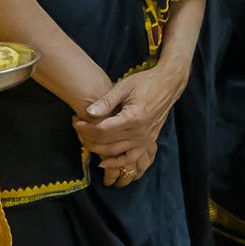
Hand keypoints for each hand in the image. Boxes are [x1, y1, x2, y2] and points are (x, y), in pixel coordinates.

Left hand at [75, 58, 185, 184]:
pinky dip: (117, 163)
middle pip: (107, 142)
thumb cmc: (145, 82)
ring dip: (98, 149)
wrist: (168, 84)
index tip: (76, 121)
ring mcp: (145, 139)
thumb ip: (106, 101)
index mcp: (133, 118)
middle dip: (88, 137)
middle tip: (77, 129)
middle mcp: (140, 132)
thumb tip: (88, 112)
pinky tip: (103, 162)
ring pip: (115, 152)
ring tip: (85, 140)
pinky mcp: (148, 142)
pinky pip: (131, 158)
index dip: (86, 128)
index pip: (103, 129)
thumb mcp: (124, 87)